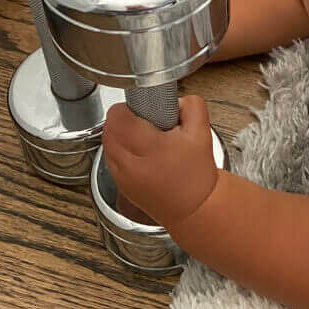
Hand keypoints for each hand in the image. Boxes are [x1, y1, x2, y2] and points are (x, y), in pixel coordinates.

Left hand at [101, 95, 218, 228]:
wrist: (194, 209)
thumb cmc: (196, 176)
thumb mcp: (202, 132)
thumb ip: (191, 105)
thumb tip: (174, 99)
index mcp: (146, 146)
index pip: (117, 115)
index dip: (130, 107)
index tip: (144, 109)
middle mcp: (128, 162)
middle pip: (108, 127)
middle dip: (125, 119)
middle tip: (145, 122)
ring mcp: (121, 175)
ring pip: (106, 142)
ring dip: (119, 134)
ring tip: (143, 137)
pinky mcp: (119, 185)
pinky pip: (110, 158)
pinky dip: (120, 150)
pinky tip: (139, 153)